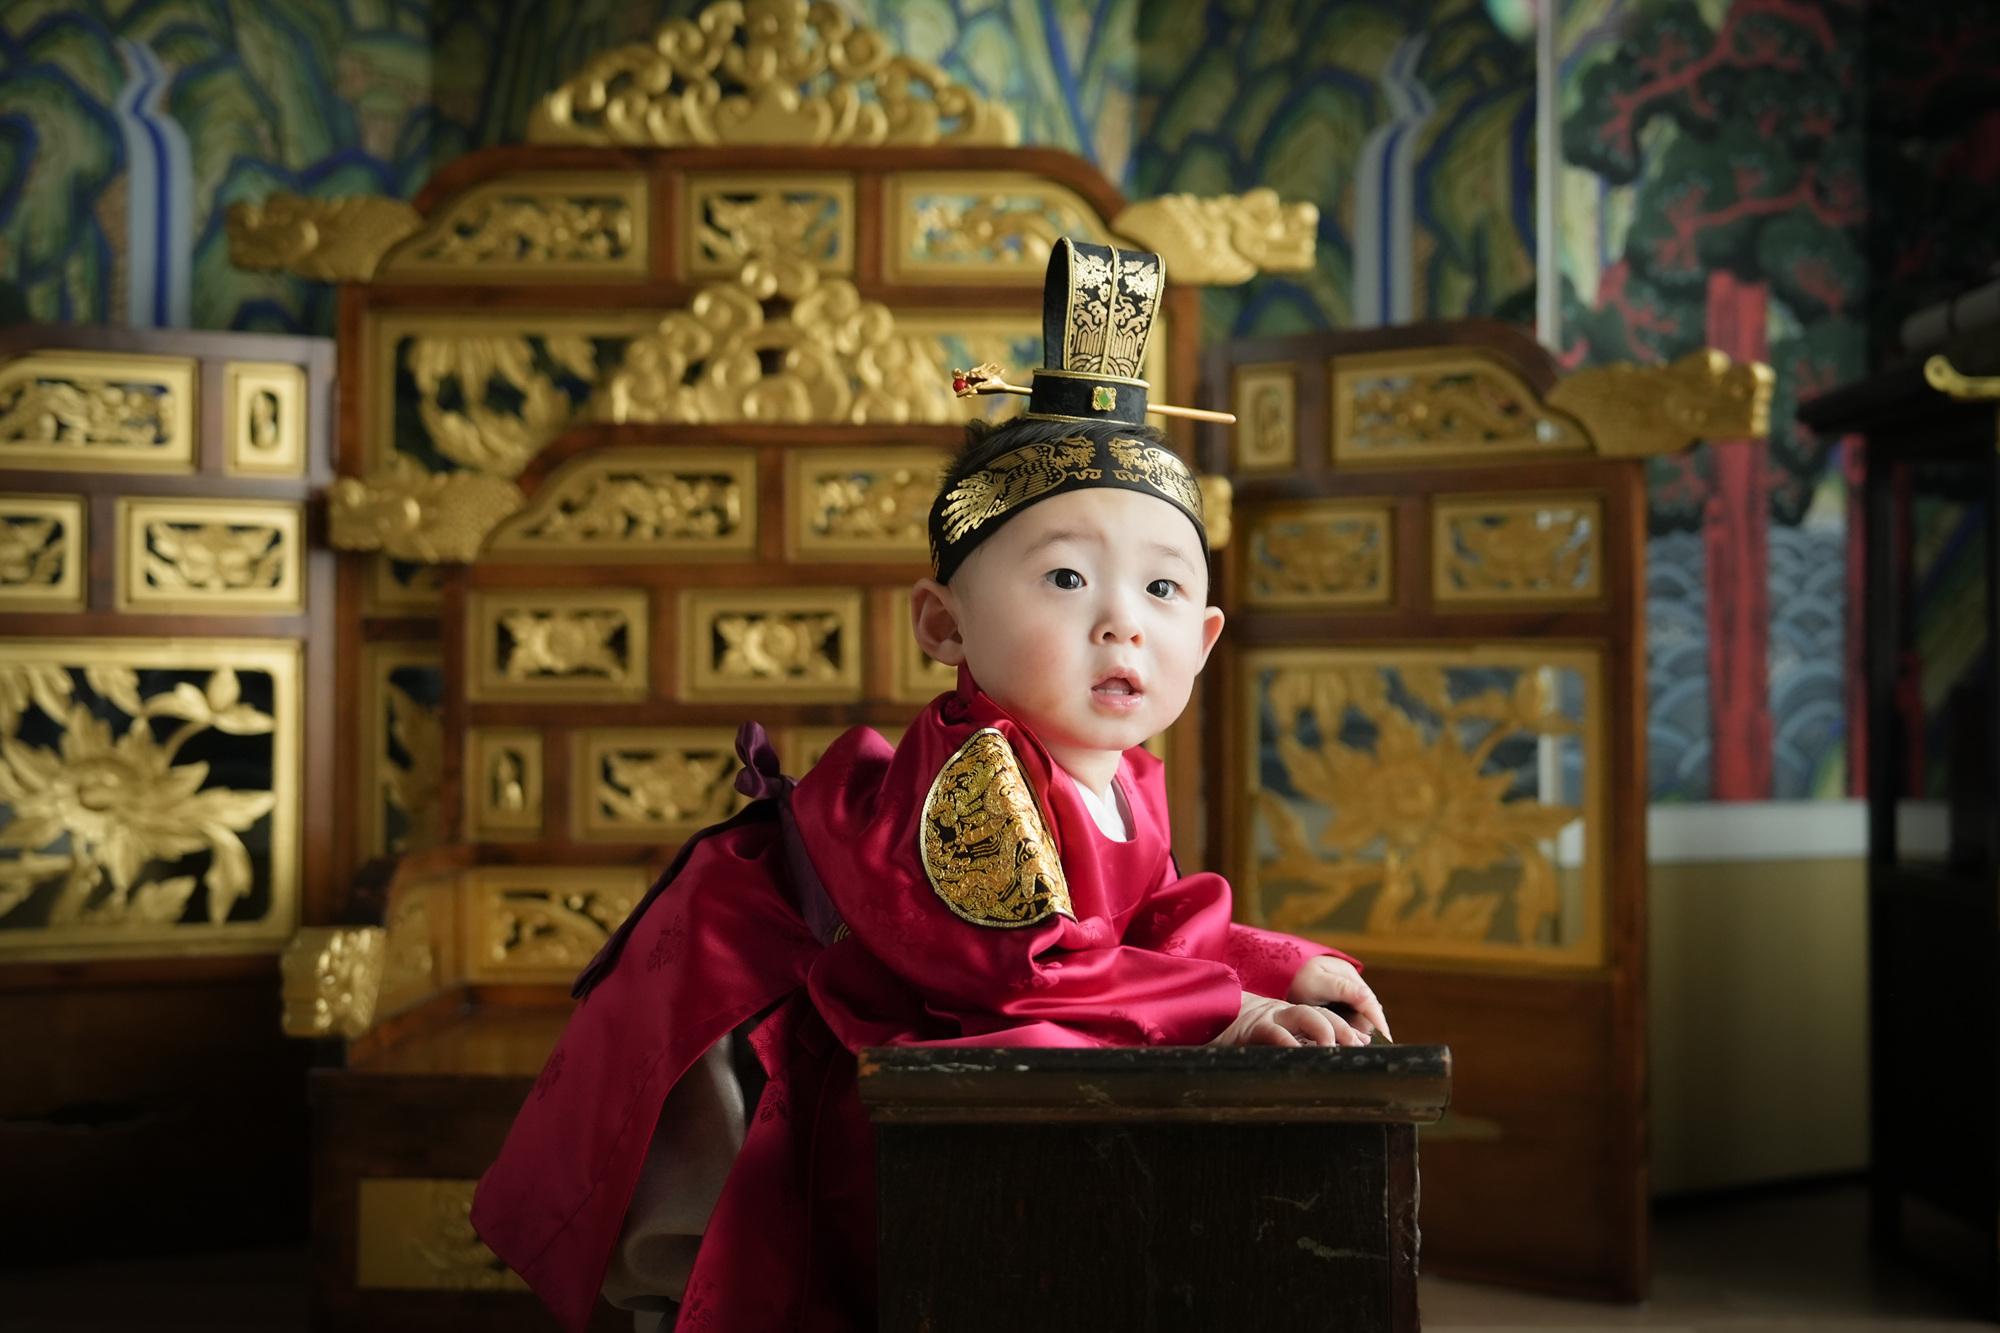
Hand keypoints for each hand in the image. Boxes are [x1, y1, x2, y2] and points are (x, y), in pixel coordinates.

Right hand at [1206, 992, 1371, 1047]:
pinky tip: (1300, 1056)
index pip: (1327, 1020)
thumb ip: (1288, 1048)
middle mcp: (1285, 1014)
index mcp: (1291, 1018)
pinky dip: (1290, 1044)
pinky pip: (1276, 1032)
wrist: (1205, 1017)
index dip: (1347, 1031)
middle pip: (1324, 1015)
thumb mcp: (1266, 1042)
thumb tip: (1314, 1068)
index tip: (1365, 1047)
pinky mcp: (1254, 1026)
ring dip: (1326, 1031)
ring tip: (1335, 1050)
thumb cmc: (1236, 1038)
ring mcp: (1271, 1016)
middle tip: (1357, 1050)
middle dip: (1344, 1030)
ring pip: (1308, 1016)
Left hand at [1286, 956, 1391, 1042]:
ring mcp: (1343, 993)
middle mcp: (1349, 984)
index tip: (1386, 1041)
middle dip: (1373, 1030)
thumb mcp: (1317, 983)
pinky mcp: (1335, 1003)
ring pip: (1359, 1016)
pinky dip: (1350, 1030)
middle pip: (1367, 1011)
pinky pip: (1348, 1019)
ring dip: (1362, 1032)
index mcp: (1348, 976)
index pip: (1369, 1003)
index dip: (1378, 1023)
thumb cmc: (1296, 977)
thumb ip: (1341, 989)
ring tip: (1365, 1050)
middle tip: (1377, 1051)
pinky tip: (1350, 1043)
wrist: (1277, 973)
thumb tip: (1367, 996)